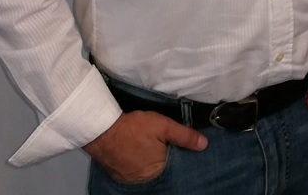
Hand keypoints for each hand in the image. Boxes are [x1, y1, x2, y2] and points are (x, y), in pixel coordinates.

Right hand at [83, 110, 207, 182]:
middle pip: (162, 172)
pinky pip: (136, 173)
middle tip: (167, 150)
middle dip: (167, 162)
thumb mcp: (164, 126)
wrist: (103, 130)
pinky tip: (142, 155)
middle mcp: (145, 181)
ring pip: (149, 173)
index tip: (182, 151)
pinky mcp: (120, 176)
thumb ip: (184, 136)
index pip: (176, 169)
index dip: (180, 159)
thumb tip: (204, 145)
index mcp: (158, 171)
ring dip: (153, 164)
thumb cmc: (135, 128)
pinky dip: (141, 165)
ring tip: (155, 151)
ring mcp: (131, 180)